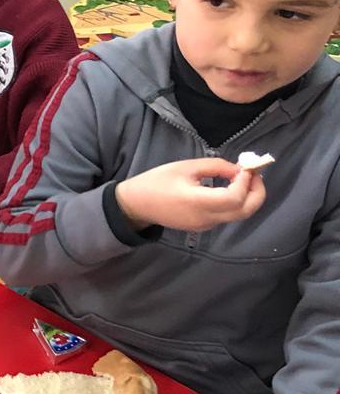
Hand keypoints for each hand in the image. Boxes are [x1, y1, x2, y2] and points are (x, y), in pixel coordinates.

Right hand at [115, 158, 265, 233]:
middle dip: (257, 192)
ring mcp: (206, 225)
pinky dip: (236, 202)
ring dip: (248, 197)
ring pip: (239, 215)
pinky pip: (227, 216)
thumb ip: (215, 166)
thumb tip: (239, 169)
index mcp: (198, 202)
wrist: (136, 205)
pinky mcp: (203, 227)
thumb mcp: (185, 167)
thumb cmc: (157, 182)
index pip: (234, 198)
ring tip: (244, 179)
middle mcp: (206, 218)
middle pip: (245, 211)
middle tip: (255, 175)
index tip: (245, 167)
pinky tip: (230, 188)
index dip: (245, 182)